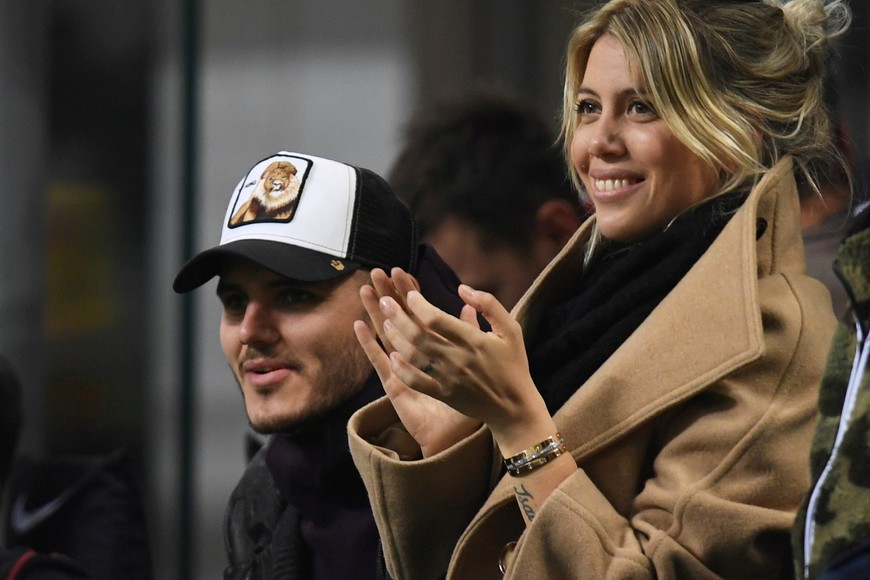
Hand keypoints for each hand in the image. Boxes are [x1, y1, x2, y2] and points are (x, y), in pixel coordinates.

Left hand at [371, 272, 554, 456]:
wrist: (514, 408)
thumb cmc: (513, 364)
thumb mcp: (511, 329)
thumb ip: (489, 305)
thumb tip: (462, 289)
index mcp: (473, 341)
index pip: (436, 319)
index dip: (418, 304)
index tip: (409, 294)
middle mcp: (457, 359)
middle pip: (418, 336)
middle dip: (397, 316)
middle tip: (384, 301)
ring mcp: (448, 378)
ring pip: (413, 356)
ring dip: (395, 338)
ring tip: (384, 323)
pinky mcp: (443, 395)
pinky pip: (415, 382)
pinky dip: (401, 369)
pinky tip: (392, 355)